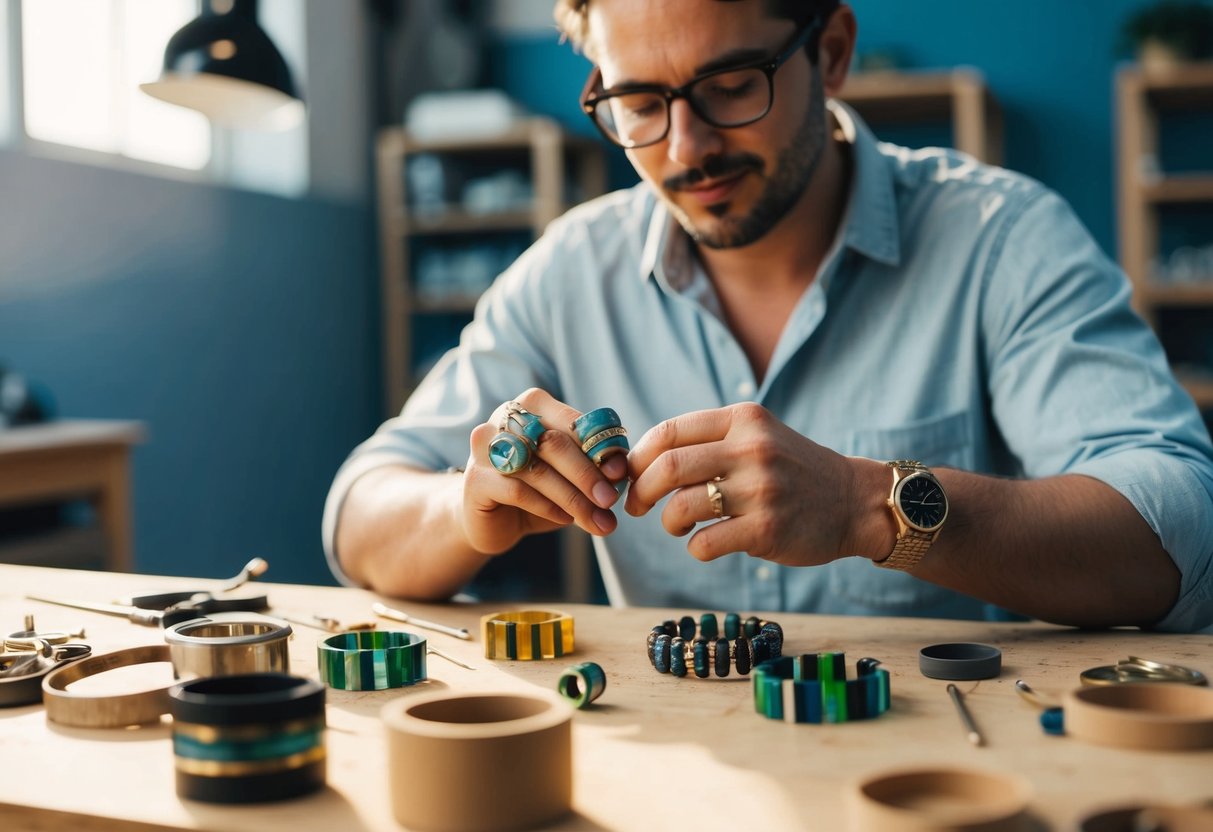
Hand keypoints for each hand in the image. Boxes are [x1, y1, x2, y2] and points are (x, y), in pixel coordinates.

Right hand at [461, 388, 627, 554]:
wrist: (492, 520)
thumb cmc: (538, 491)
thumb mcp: (570, 476)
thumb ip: (593, 468)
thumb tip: (619, 472)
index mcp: (533, 404)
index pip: (572, 421)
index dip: (600, 446)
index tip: (621, 473)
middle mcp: (505, 417)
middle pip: (555, 443)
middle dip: (588, 475)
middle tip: (611, 500)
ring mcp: (486, 447)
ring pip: (538, 470)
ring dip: (574, 498)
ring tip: (597, 521)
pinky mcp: (476, 478)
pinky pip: (518, 491)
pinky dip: (547, 507)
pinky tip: (564, 519)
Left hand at [625, 403, 863, 565]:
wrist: (853, 501)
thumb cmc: (793, 471)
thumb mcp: (758, 436)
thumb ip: (709, 441)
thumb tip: (642, 460)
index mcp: (744, 421)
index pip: (669, 432)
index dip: (638, 458)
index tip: (630, 476)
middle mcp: (752, 450)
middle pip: (667, 468)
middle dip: (640, 492)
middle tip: (637, 507)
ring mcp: (761, 490)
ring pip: (681, 507)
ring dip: (668, 522)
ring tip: (677, 526)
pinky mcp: (767, 529)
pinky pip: (705, 543)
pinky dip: (695, 548)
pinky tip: (705, 543)